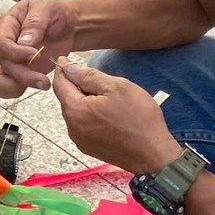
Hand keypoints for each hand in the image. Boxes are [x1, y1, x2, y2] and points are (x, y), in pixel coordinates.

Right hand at [0, 0, 75, 97]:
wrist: (69, 25)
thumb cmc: (56, 13)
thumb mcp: (47, 8)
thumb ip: (34, 23)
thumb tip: (23, 42)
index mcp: (7, 25)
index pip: (0, 43)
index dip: (15, 52)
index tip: (35, 54)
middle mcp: (4, 44)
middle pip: (0, 65)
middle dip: (20, 75)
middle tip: (43, 79)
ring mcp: (10, 60)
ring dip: (17, 86)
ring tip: (42, 84)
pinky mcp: (19, 72)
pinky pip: (8, 88)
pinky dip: (19, 90)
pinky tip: (39, 84)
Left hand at [48, 58, 182, 175]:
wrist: (154, 154)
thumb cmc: (138, 118)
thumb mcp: (117, 87)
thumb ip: (89, 76)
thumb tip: (68, 68)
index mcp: (75, 110)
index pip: (60, 84)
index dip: (62, 70)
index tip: (64, 59)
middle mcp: (72, 127)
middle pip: (67, 99)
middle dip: (76, 85)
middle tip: (94, 76)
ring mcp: (80, 140)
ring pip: (76, 112)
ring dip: (85, 101)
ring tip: (106, 96)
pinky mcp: (90, 148)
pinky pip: (84, 125)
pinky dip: (90, 115)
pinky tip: (108, 113)